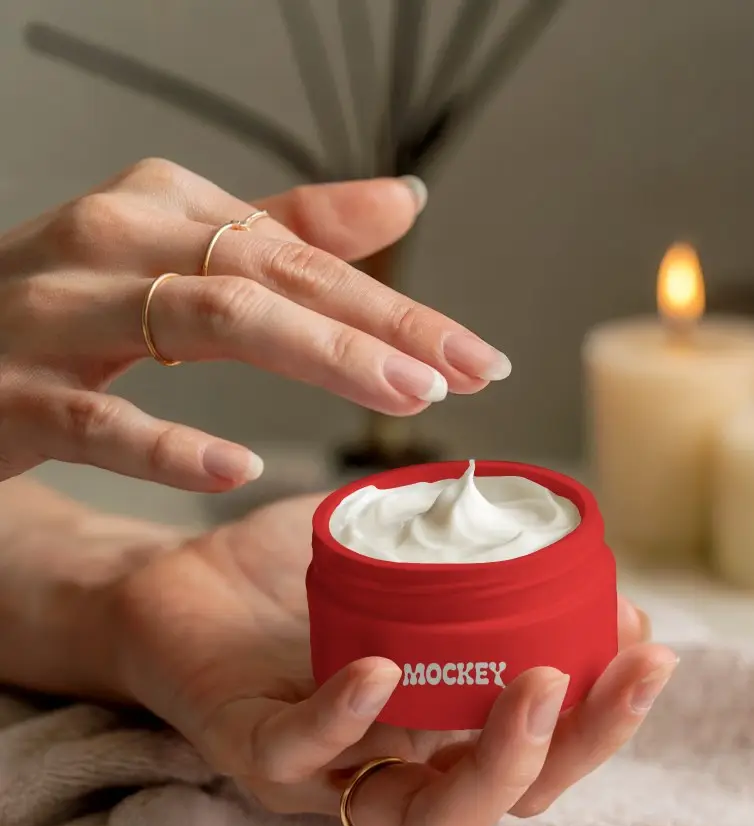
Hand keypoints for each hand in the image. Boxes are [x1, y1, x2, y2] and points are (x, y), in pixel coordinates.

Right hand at [0, 161, 509, 485]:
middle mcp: (114, 239)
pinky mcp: (11, 394)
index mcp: (162, 206)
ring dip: (314, 357)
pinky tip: (238, 467)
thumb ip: (288, 230)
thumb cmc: (68, 307)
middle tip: (464, 373)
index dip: (396, 305)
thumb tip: (404, 200)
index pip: (302, 253)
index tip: (477, 356)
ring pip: (203, 320)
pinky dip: (170, 446)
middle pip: (268, 275)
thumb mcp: (178, 254)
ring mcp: (56, 314)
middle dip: (376, 327)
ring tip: (401, 397)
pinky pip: (99, 418)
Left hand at [107, 493, 675, 825]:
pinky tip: (383, 668)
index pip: (540, 754)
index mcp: (438, 726)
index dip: (603, 715)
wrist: (179, 579)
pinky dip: (350, 718)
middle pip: (506, 803)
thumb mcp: (401, 560)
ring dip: (497, 764)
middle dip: (579, 746)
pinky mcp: (251, 750)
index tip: (646, 641)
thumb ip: (479, 558)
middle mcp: (396, 764)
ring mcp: (329, 772)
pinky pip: (304, 758)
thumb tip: (574, 552)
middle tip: (623, 669)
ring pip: (426, 825)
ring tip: (533, 684)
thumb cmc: (293, 579)